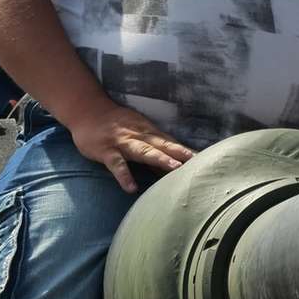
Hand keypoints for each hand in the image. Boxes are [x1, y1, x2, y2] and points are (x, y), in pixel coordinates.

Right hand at [69, 101, 193, 193]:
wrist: (88, 110)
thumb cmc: (117, 124)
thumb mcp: (138, 132)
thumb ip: (156, 148)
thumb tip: (176, 165)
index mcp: (149, 132)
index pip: (173, 143)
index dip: (189, 152)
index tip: (210, 160)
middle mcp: (139, 136)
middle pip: (164, 146)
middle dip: (182, 154)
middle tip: (199, 163)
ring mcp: (123, 143)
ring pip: (144, 152)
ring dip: (160, 159)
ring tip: (175, 170)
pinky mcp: (106, 151)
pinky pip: (117, 165)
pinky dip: (124, 176)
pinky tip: (131, 188)